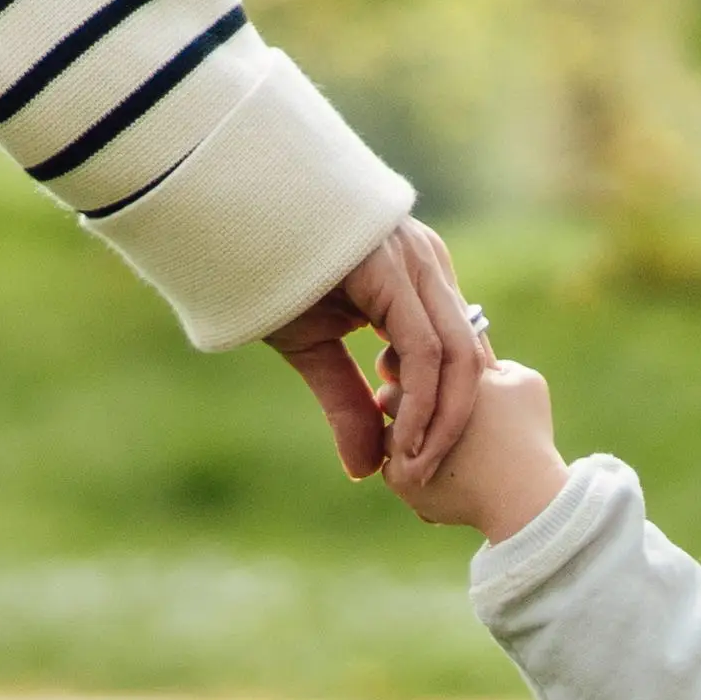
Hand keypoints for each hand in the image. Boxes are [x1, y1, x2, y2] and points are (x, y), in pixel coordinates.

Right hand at [267, 216, 489, 484]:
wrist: (232, 217)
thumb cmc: (271, 275)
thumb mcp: (317, 350)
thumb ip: (348, 404)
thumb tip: (365, 472)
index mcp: (420, 280)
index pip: (458, 355)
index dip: (447, 415)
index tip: (420, 464)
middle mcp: (429, 267)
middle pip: (468, 361)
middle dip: (452, 428)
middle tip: (422, 481)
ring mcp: (419, 262)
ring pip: (456, 358)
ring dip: (440, 425)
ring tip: (413, 470)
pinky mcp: (397, 269)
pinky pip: (426, 350)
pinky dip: (420, 405)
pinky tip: (399, 442)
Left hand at [387, 353, 566, 541]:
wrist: (525, 497)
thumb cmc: (529, 435)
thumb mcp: (523, 381)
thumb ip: (487, 357)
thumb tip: (464, 349)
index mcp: (445, 376)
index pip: (400, 359)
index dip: (410, 371)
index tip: (426, 386)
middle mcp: (417, 406)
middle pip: (388, 396)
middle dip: (403, 405)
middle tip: (428, 421)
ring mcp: (405, 444)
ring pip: (388, 436)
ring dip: (407, 442)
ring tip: (439, 454)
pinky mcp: (400, 479)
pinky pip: (392, 470)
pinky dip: (413, 475)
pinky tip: (442, 478)